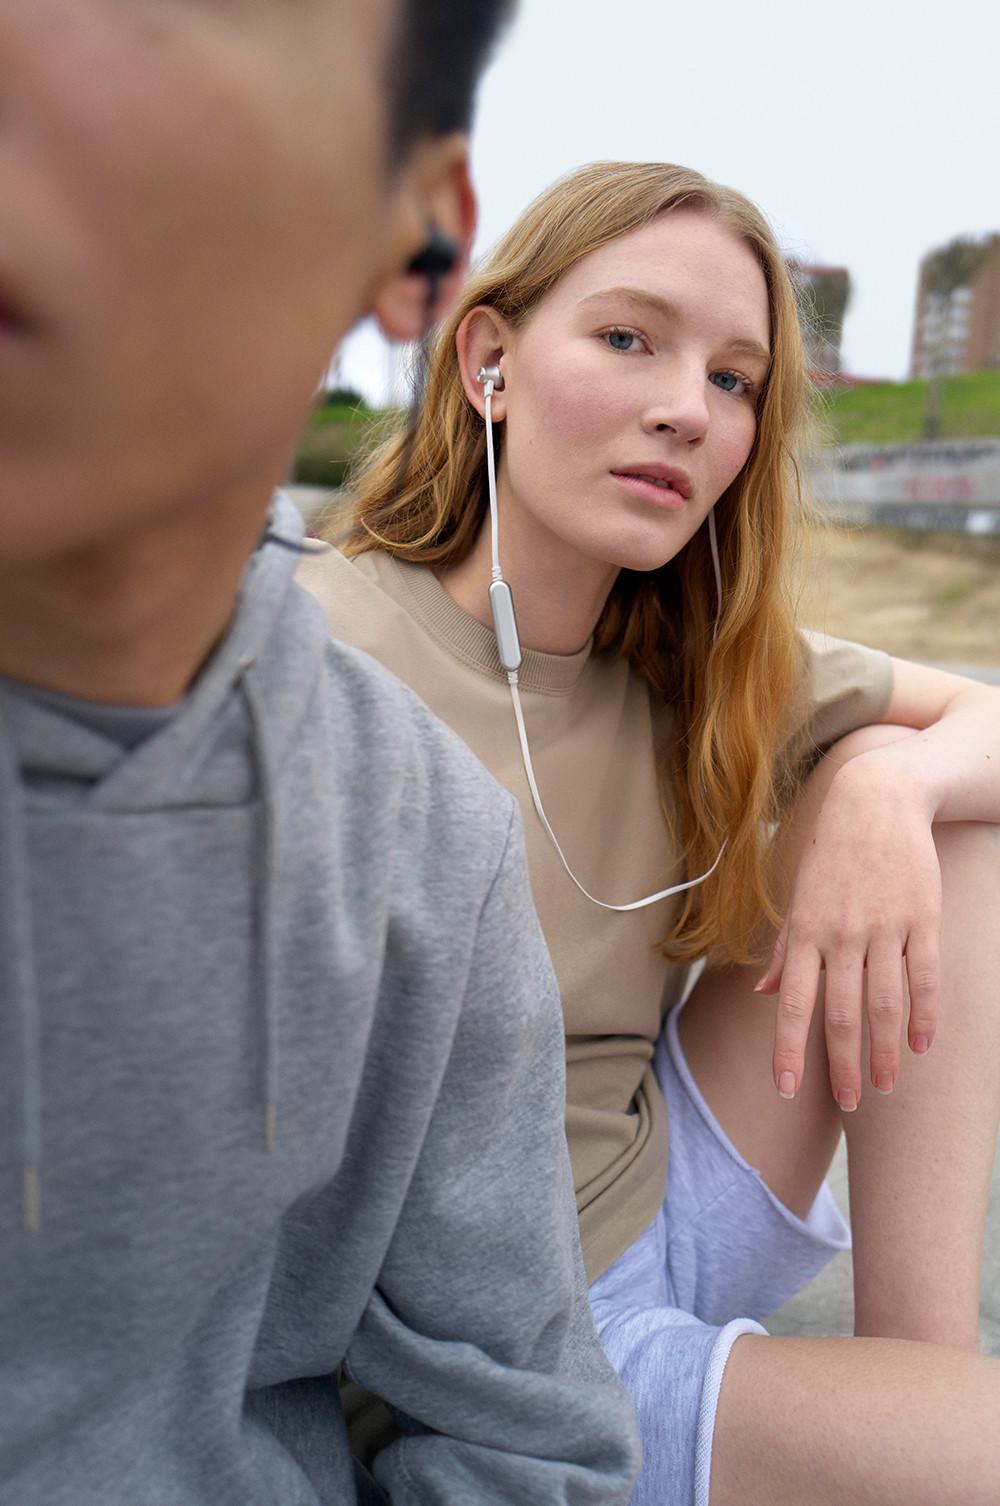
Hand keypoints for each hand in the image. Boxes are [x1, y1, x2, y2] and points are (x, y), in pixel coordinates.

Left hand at [757, 754, 941, 1108]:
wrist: (877, 799)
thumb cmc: (831, 853)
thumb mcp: (799, 897)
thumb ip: (785, 950)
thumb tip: (765, 995)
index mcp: (805, 932)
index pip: (793, 1003)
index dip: (788, 1049)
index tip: (785, 1090)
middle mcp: (841, 934)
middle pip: (840, 1012)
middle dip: (842, 1064)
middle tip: (850, 1103)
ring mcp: (884, 926)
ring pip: (884, 1002)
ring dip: (886, 1049)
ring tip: (885, 1085)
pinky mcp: (922, 917)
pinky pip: (924, 976)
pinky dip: (924, 1014)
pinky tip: (922, 1045)